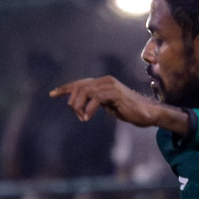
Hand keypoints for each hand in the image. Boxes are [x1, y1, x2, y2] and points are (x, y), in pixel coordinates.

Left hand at [50, 76, 183, 131]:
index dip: (65, 88)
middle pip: (79, 87)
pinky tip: (88, 117)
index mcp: (101, 82)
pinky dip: (88, 109)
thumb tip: (81, 104)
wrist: (146, 113)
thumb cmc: (126, 109)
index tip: (52, 94)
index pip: (79, 83)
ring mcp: (110, 86)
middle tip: (78, 116)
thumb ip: (94, 101)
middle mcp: (105, 81)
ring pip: (85, 91)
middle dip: (73, 102)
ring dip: (80, 107)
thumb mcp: (107, 104)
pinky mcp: (115, 94)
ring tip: (83, 118)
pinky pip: (95, 98)